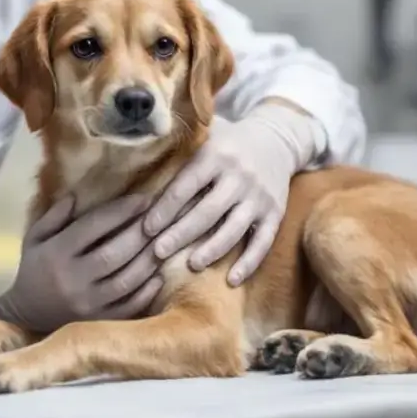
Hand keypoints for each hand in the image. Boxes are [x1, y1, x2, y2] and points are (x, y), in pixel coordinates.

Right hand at [0, 194, 162, 333]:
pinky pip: (130, 307)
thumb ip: (54, 216)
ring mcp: (88, 304)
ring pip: (127, 281)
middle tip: (160, 218)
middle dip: (140, 233)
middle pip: (115, 254)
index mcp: (57, 253)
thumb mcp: (34, 238)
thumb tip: (77, 196)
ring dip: (148, 260)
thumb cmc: (34, 270)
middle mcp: (73, 279)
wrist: (25, 316)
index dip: (121, 211)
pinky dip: (148, 291)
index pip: (93, 226)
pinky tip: (159, 274)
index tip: (143, 198)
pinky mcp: (100, 322)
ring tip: (163, 242)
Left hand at [144, 103, 320, 285]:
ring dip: (212, 250)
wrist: (277, 137)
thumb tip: (139, 170)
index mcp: (215, 156)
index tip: (145, 229)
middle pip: (207, 211)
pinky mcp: (275, 213)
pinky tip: (232, 280)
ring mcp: (259, 196)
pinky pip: (263, 242)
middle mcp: (239, 176)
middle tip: (158, 253)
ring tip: (191, 265)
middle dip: (181, 234)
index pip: (185, 186)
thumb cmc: (228, 142)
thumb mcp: (206, 137)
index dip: (164, 209)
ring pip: (234, 229)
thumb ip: (180, 154)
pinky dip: (248, 263)